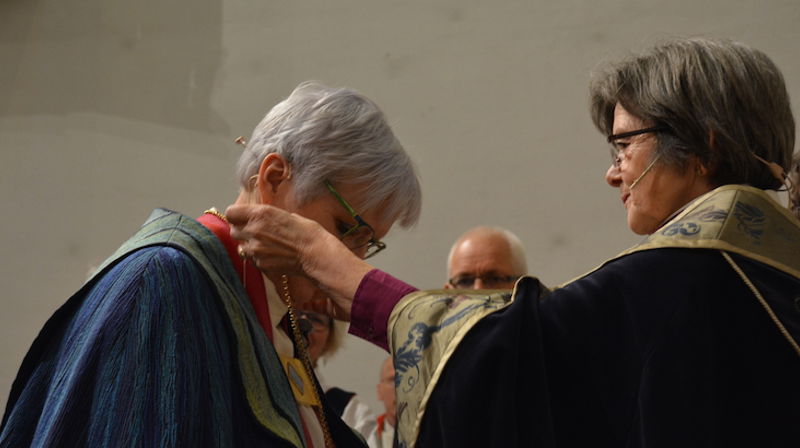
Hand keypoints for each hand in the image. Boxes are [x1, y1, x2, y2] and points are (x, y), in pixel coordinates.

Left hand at [225, 203, 373, 317]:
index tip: (242, 217)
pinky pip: (250, 258)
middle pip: (233, 230)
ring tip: (264, 243)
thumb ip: (268, 216)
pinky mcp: (259, 264)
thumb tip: (259, 218)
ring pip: (240, 246)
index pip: (231, 212)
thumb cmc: (307, 232)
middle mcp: (254, 231)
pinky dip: (256, 256)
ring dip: (248, 244)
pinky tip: (271, 253)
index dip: (237, 215)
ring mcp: (255, 249)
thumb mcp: (287, 215)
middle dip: (241, 230)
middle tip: (254, 230)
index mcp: (261, 214)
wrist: (316, 255)